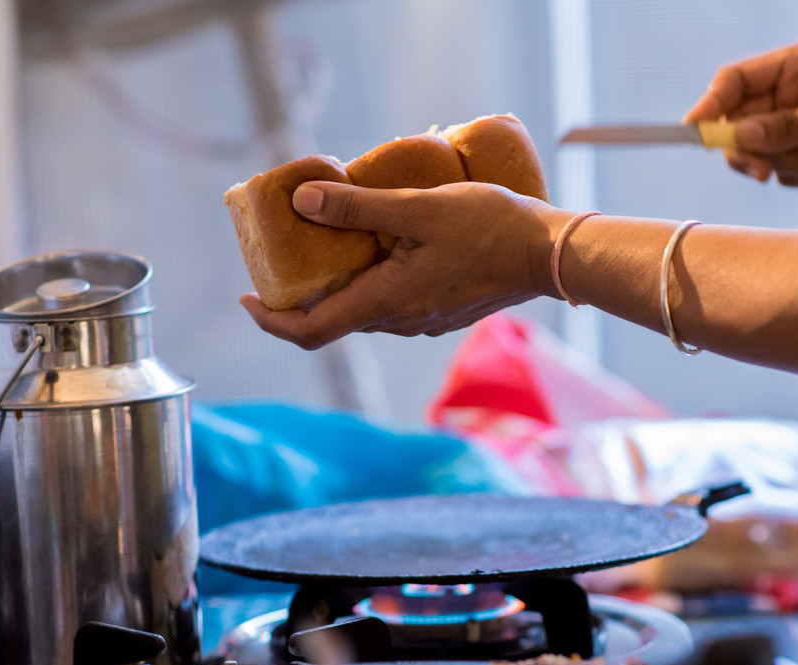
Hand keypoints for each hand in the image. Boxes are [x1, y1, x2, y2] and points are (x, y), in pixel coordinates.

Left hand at [240, 181, 564, 348]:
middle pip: (333, 321)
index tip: (246, 298)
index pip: (310, 330)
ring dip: (338, 286)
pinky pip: (392, 304)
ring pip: (364, 311)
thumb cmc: (490, 227)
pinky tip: (379, 247)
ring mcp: (423, 321)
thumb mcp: (417, 207)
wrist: (551, 255)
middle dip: (300, 296)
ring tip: (329, 243)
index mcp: (386, 302)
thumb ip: (358, 206)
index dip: (270, 320)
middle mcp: (401, 321)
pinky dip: (370, 283)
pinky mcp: (442, 311)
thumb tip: (301, 200)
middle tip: (284, 256)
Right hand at [685, 39, 797, 190]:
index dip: (712, 105)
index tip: (697, 132)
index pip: (736, 81)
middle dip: (752, 150)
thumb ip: (789, 127)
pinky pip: (779, 173)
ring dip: (789, 165)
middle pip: (738, 124)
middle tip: (765, 171)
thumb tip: (739, 135)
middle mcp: (790, 93)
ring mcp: (795, 125)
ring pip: (758, 154)